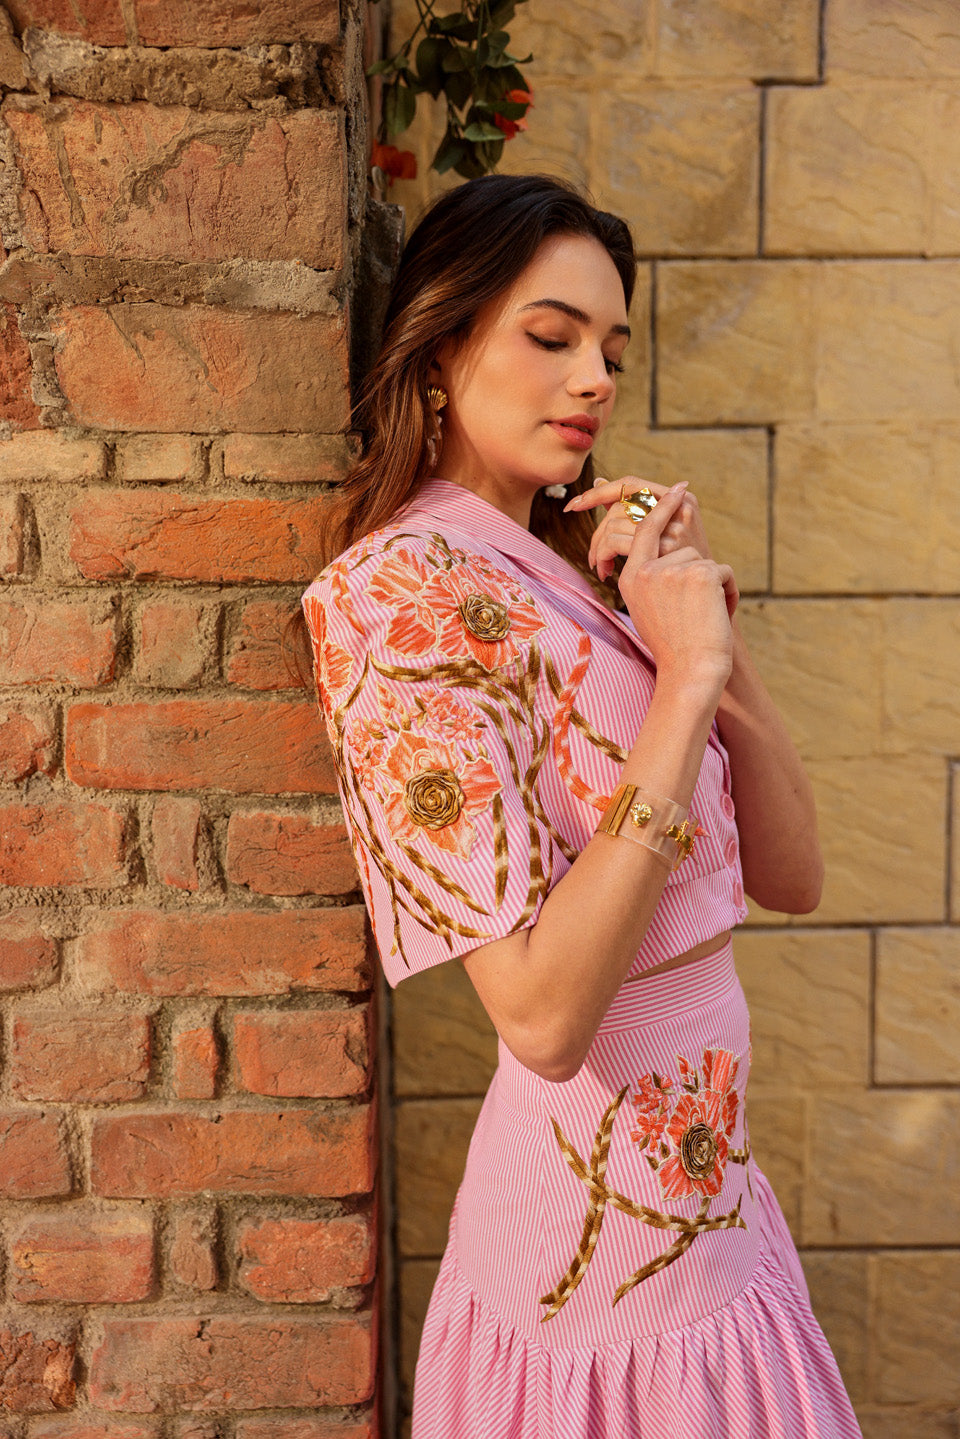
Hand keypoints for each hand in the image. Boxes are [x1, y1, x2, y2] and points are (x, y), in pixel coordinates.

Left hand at [565, 475, 736, 615]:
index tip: (573, 505)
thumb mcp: (666, 540)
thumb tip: (598, 480)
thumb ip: (635, 511)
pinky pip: (616, 542)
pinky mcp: (666, 546)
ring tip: (602, 569)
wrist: (708, 611)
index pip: (630, 483)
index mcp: (679, 499)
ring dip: (599, 549)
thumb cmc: (682, 576)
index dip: (599, 492)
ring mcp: (674, 525)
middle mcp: (679, 506)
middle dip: (598, 533)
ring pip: (614, 524)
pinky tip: (607, 573)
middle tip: (592, 559)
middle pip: (619, 506)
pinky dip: (604, 557)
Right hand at [568, 480, 736, 682]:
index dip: (660, 507)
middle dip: (680, 517)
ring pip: (700, 558)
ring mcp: (672, 570)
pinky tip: (719, 615)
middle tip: (683, 490)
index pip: (643, 531)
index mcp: (631, 578)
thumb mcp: (648, 609)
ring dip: (711, 582)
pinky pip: (720, 571)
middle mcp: (647, 570)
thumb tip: (665, 552)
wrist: (691, 670)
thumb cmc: (674, 648)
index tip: (676, 489)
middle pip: (675, 540)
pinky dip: (728, 592)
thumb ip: (650, 577)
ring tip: (706, 613)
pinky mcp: (699, 573)